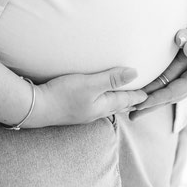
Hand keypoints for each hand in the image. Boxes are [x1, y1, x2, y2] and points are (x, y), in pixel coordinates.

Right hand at [28, 67, 146, 126]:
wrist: (36, 107)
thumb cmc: (63, 94)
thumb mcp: (90, 83)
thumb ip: (112, 78)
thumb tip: (135, 73)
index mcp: (103, 106)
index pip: (126, 99)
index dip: (138, 95)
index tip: (151, 95)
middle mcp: (96, 112)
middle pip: (118, 105)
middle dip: (131, 101)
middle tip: (142, 99)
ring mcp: (84, 113)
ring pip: (107, 107)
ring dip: (118, 102)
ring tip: (124, 99)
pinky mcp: (75, 110)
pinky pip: (96, 106)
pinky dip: (104, 101)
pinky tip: (99, 99)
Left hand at [130, 35, 186, 117]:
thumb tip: (186, 47)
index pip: (171, 92)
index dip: (154, 98)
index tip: (138, 104)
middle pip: (166, 98)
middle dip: (148, 107)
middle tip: (128, 115)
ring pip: (168, 95)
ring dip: (152, 102)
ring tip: (134, 108)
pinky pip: (173, 89)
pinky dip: (160, 94)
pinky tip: (152, 94)